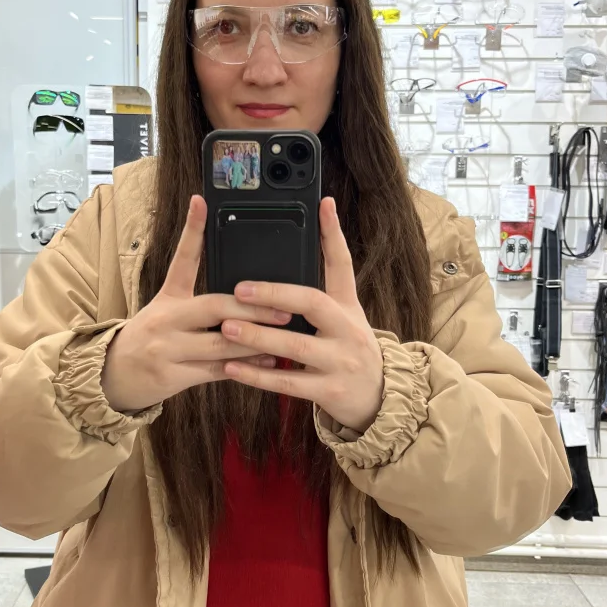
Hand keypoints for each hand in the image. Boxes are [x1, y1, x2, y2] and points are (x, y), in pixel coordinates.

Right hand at [100, 195, 288, 413]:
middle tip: (284, 307)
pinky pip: (215, 370)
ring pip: (220, 344)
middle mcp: (166, 319)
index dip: (192, 230)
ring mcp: (168, 348)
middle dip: (253, 308)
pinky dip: (244, 366)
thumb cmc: (149, 339)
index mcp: (167, 297)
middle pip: (213, 307)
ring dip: (255, 341)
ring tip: (284, 334)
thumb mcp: (165, 311)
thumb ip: (197, 302)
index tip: (201, 201)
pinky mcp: (173, 375)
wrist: (113, 376)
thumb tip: (244, 293)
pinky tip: (266, 361)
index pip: (182, 258)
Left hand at [219, 197, 383, 434]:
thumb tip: (287, 268)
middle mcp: (348, 330)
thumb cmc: (349, 353)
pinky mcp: (330, 391)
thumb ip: (322, 297)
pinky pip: (288, 382)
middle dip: (274, 294)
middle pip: (313, 303)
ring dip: (258, 336)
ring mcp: (341, 361)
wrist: (381, 401)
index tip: (322, 205)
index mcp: (349, 308)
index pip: (342, 264)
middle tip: (239, 290)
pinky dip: (257, 375)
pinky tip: (231, 367)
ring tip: (226, 327)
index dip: (332, 234)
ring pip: (296, 345)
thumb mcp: (345, 321)